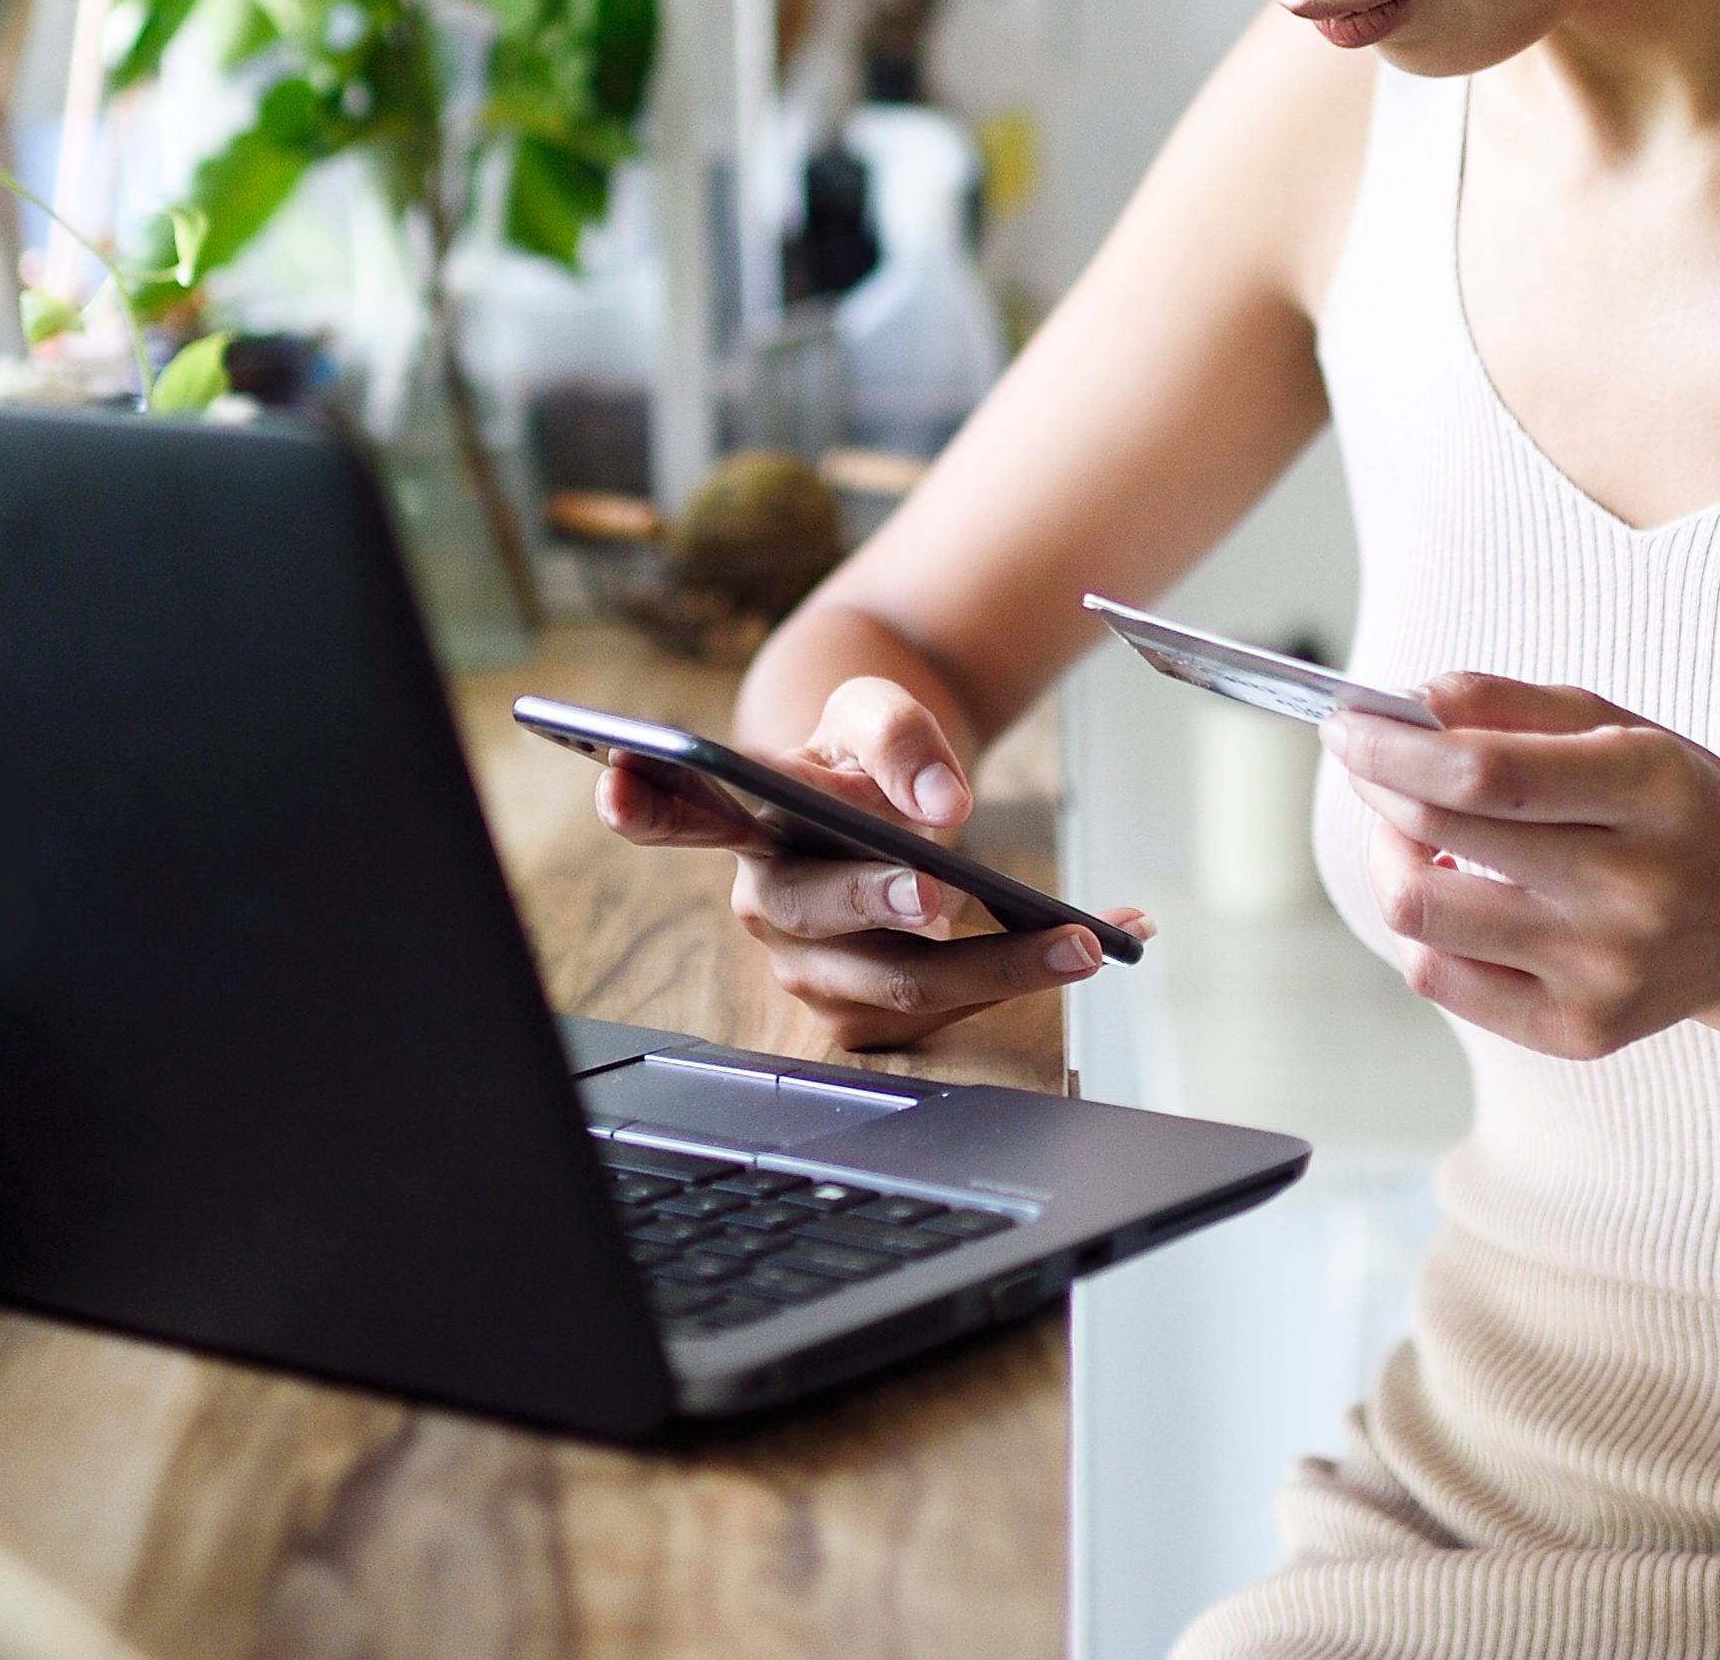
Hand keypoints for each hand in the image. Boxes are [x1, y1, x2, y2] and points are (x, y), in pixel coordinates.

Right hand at [591, 674, 1150, 1050]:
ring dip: (1002, 961)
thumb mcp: (875, 707)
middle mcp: (765, 901)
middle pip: (818, 911)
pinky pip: (953, 1006)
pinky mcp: (865, 1013)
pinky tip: (1102, 938)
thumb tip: (942, 804)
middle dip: (881, 900)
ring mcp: (812, 968)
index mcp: (743, 815)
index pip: (675, 807)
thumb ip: (900, 735)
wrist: (878, 800)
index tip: (617, 776)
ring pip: (902, 978)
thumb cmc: (860, 754)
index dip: (642, 797)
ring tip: (1083, 936)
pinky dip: (1030, 972)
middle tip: (941, 886)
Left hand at [1325, 670, 1719, 1060]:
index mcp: (1653, 793)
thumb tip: (1401, 705)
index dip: (1393, 746)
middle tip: (1372, 762)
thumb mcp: (1616, 728)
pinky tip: (1450, 895)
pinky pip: (1439, 978)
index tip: (1343, 723)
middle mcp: (1635, 890)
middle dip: (1380, 785)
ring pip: (1422, 913)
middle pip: (1440, 836)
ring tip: (1412, 832)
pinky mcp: (1579, 1031)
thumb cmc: (1674, 806)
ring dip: (1390, 857)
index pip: (1484, 773)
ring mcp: (1606, 972)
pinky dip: (1420, 926)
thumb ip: (1506, 704)